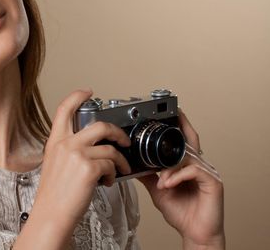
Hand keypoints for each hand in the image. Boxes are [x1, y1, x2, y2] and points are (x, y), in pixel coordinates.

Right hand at [34, 89, 131, 223]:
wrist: (51, 214)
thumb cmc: (54, 195)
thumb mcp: (55, 165)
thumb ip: (68, 151)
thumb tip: (90, 149)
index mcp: (55, 142)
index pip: (64, 110)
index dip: (77, 96)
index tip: (87, 92)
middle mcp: (66, 144)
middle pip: (99, 125)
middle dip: (118, 132)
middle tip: (124, 140)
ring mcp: (77, 155)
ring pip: (110, 148)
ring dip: (120, 161)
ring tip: (117, 171)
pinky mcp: (89, 168)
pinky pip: (111, 164)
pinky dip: (114, 174)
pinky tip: (107, 182)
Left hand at [137, 109, 224, 248]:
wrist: (194, 233)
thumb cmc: (181, 212)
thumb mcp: (158, 189)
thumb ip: (148, 174)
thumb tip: (133, 164)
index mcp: (187, 165)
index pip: (184, 140)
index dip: (180, 125)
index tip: (171, 112)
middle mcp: (199, 165)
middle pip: (191, 140)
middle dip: (181, 127)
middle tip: (172, 116)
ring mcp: (208, 173)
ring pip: (188, 156)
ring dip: (170, 166)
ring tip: (160, 179)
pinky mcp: (214, 183)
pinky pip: (194, 171)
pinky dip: (177, 175)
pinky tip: (167, 184)